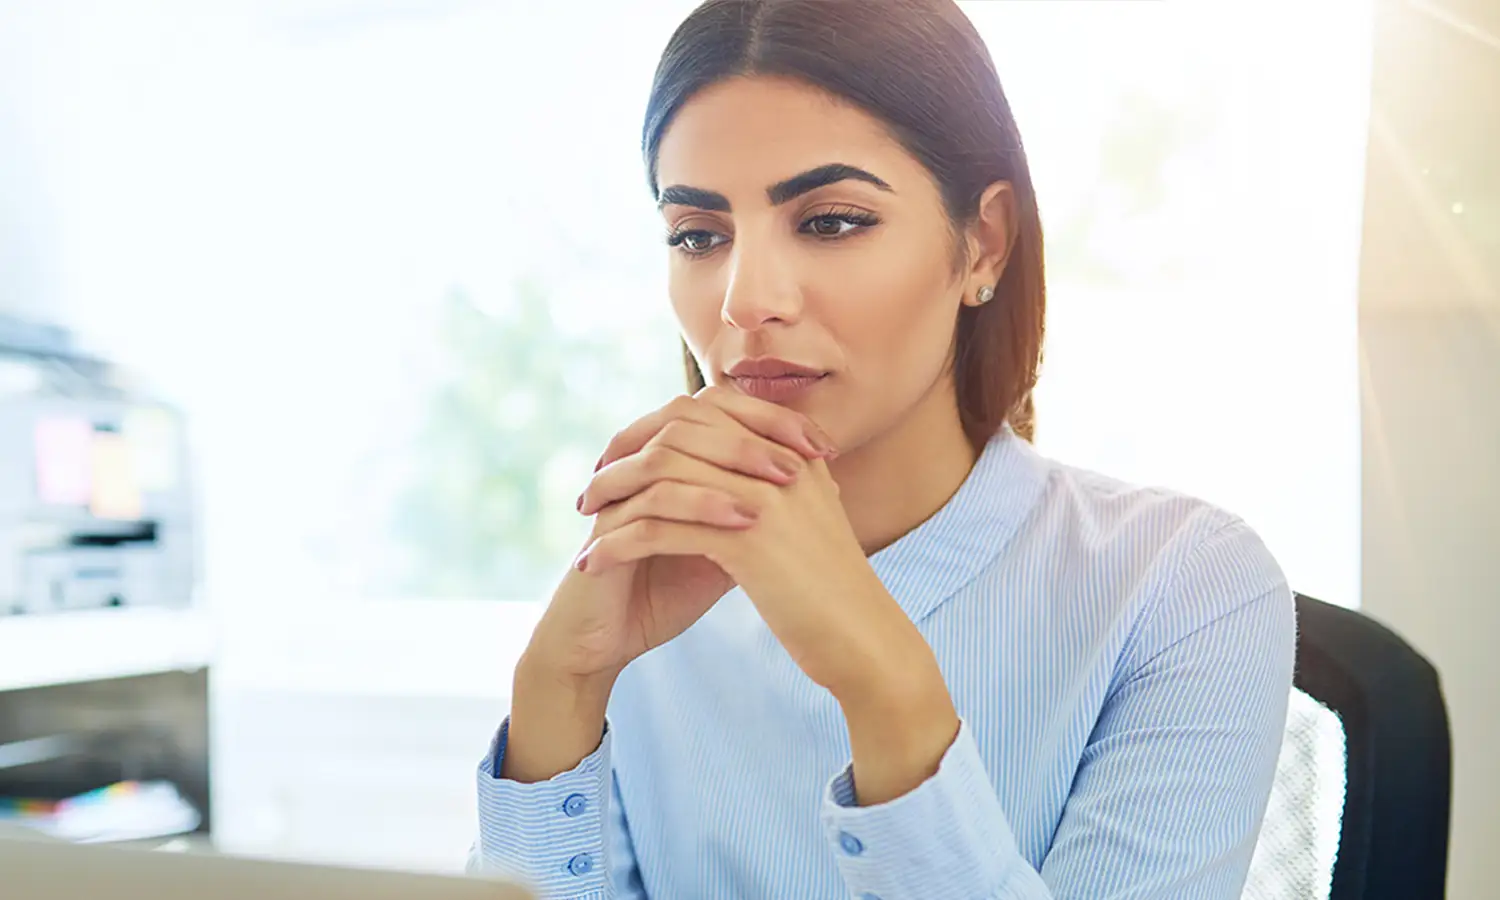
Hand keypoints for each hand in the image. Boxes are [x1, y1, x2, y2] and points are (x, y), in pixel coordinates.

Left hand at [575, 388, 906, 697]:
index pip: (707, 412)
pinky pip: (660, 529)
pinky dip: (619, 543)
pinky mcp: (745, 541)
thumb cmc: (833, 592)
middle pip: (677, 434)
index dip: (653, 428)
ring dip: (613, 496)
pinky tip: (594, 562)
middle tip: (592, 486)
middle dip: (624, 456)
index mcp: (791, 452)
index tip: (620, 456)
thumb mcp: (808, 523)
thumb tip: (731, 475)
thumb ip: (776, 488)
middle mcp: (778, 462)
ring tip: (585, 521)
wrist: (865, 640)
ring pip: (662, 477)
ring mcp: (762, 497)